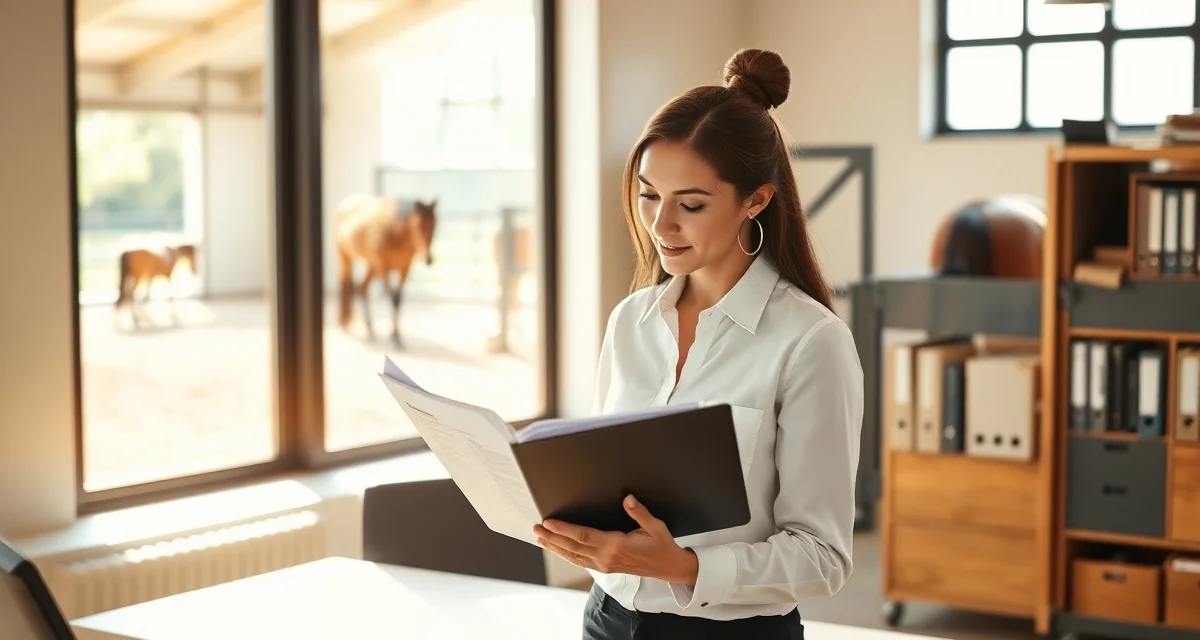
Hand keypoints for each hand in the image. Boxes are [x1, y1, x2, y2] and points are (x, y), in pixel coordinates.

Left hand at [533, 494, 698, 585]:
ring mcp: (604, 564)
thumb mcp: (655, 526)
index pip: (584, 536)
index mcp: (616, 545)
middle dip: (552, 537)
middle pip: (573, 547)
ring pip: (573, 556)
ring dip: (555, 547)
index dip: (564, 529)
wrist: (668, 568)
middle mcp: (606, 557)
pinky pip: (580, 561)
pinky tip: (558, 549)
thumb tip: (627, 499)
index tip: (549, 522)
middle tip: (536, 528)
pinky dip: (566, 554)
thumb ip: (640, 513)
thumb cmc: (662, 546)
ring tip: (540, 538)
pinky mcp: (605, 567)